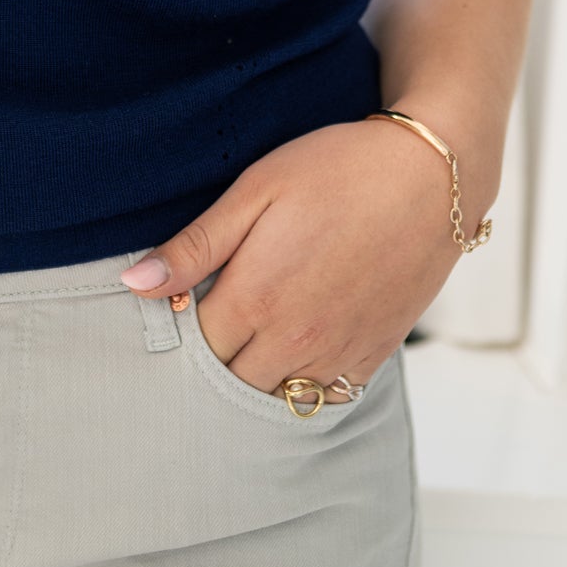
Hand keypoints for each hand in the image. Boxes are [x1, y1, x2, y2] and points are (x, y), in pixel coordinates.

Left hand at [118, 118, 475, 395]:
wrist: (430, 176)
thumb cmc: (339, 170)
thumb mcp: (256, 190)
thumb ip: (195, 245)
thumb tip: (136, 286)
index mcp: (256, 299)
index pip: (194, 345)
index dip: (185, 321)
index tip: (190, 292)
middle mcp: (294, 340)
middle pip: (230, 379)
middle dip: (218, 351)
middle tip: (224, 307)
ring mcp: (337, 354)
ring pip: (277, 394)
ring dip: (258, 369)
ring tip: (262, 322)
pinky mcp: (373, 355)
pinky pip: (326, 396)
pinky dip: (306, 378)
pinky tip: (303, 338)